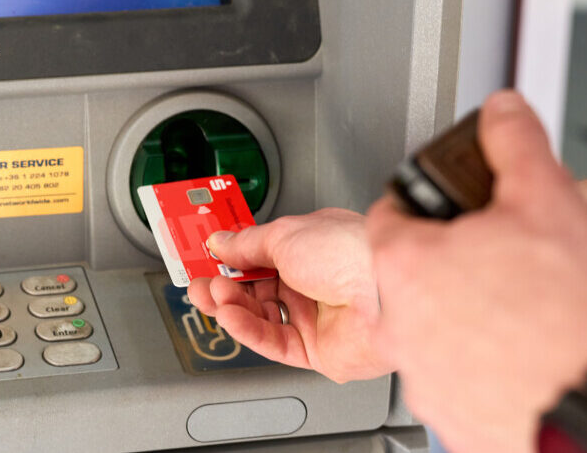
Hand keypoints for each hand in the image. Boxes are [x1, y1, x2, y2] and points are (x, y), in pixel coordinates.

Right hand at [187, 208, 392, 382]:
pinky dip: (247, 329)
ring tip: (213, 296)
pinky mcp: (318, 351)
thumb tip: (221, 243)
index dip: (231, 260)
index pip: (260, 257)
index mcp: (312, 249)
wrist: (386, 292)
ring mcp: (317, 318)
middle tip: (201, 283)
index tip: (205, 260)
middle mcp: (315, 284)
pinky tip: (230, 316)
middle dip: (225, 286)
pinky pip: (273, 342)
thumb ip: (247, 244)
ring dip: (232, 306)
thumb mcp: (285, 235)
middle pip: (257, 290)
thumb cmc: (353, 253)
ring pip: (261, 317)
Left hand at [366, 91, 586, 452]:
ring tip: (521, 310)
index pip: (388, 220)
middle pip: (409, 280)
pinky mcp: (452, 418)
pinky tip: (524, 352)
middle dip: (451, 266)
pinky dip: (483, 365)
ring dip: (465, 318)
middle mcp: (399, 327)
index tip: (447, 214)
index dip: (425, 209)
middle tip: (500, 264)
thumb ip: (513, 143)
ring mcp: (424, 378)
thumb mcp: (549, 196)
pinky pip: (458, 380)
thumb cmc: (584, 311)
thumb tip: (500, 113)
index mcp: (404, 266)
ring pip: (432, 333)